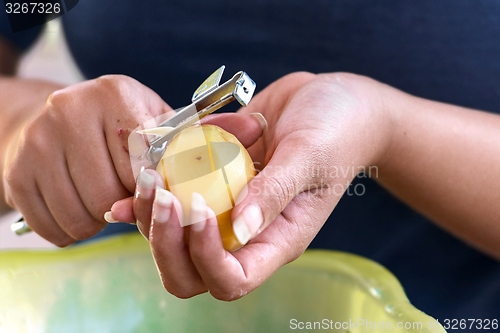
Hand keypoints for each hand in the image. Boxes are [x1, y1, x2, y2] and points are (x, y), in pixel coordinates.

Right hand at [3, 75, 172, 245]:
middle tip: (124, 196)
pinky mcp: (15, 175)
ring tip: (101, 200)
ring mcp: (37, 143)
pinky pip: (55, 230)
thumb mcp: (150, 119)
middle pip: (110, 195)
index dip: (153, 186)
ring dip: (99, 222)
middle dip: (123, 206)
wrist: (48, 121)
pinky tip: (77, 207)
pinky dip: (72, 231)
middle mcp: (69, 111)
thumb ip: (179, 146)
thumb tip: (200, 177)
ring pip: (82, 218)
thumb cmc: (114, 126)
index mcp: (115, 94)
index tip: (155, 189)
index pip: (144, 160)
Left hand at [124, 72, 390, 299]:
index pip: (233, 278)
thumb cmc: (336, 129)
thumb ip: (275, 192)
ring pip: (173, 239)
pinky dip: (148, 194)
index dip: (205, 256)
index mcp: (278, 238)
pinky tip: (133, 178)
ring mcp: (227, 207)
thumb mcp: (310, 156)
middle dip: (165, 242)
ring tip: (146, 175)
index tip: (198, 209)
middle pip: (191, 270)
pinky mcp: (213, 181)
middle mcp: (247, 232)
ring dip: (150, 214)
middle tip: (161, 196)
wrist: (329, 100)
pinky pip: (173, 200)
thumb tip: (239, 230)